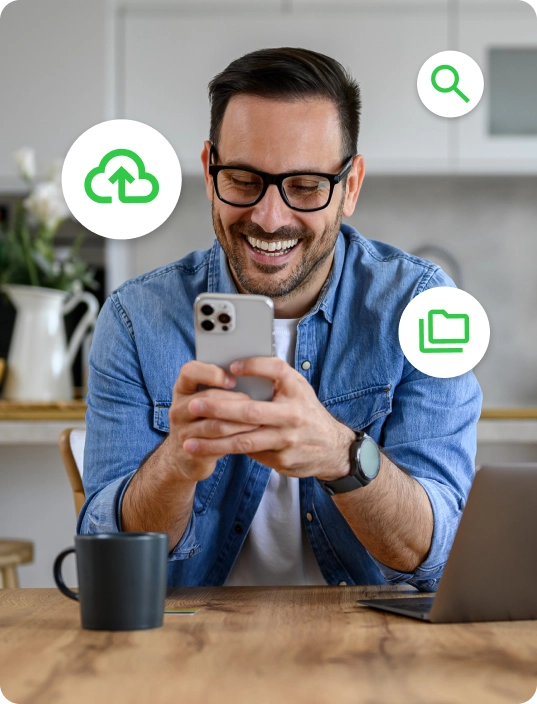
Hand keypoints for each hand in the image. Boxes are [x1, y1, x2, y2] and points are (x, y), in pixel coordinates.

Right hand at [166, 360, 260, 482]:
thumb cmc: (201, 422)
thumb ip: (219, 389)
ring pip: (216, 424)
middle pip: (207, 398)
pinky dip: (236, 440)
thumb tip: (252, 380)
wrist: (184, 458)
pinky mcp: (192, 452)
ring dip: (240, 422)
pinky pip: (217, 445)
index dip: (211, 373)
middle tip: (255, 403)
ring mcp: (183, 432)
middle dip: (235, 401)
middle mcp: (178, 409)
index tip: (233, 380)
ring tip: (258, 421)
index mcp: (182, 390)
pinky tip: (250, 437)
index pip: (189, 372)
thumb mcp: (203, 402)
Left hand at [183, 357, 355, 480]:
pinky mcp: (281, 461)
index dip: (254, 367)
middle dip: (218, 409)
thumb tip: (237, 366)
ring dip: (214, 443)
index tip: (231, 366)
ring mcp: (286, 441)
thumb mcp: (298, 387)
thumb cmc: (307, 410)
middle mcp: (292, 416)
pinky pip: (251, 453)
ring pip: (244, 441)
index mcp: (296, 392)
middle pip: (249, 412)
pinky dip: (229, 451)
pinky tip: (208, 451)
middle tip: (194, 407)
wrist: (332, 448)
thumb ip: (273, 374)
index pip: (275, 371)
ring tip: (189, 443)